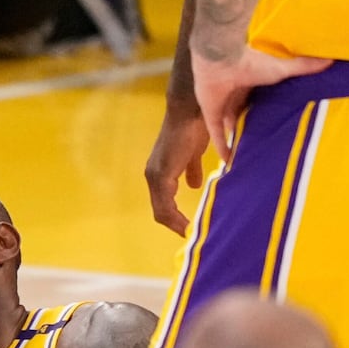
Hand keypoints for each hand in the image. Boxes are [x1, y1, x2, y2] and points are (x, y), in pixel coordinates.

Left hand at [143, 96, 208, 234]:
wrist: (192, 110)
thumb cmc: (195, 127)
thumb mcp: (194, 154)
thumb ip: (191, 169)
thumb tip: (194, 185)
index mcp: (161, 172)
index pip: (164, 204)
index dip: (176, 218)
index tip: (192, 230)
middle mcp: (154, 176)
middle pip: (162, 212)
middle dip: (177, 225)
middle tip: (193, 237)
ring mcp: (156, 176)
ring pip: (162, 211)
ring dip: (177, 224)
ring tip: (192, 235)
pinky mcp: (161, 175)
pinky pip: (166, 206)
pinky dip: (177, 219)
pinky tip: (189, 227)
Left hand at [192, 47, 328, 163]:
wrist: (221, 58)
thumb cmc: (250, 61)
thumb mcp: (281, 69)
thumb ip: (303, 67)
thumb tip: (331, 60)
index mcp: (251, 83)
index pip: (259, 100)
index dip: (266, 110)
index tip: (276, 122)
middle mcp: (236, 94)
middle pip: (244, 113)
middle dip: (251, 125)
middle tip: (263, 143)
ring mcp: (222, 104)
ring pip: (231, 125)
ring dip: (237, 137)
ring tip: (248, 154)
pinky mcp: (211, 113)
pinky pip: (216, 135)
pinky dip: (222, 147)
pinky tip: (229, 161)